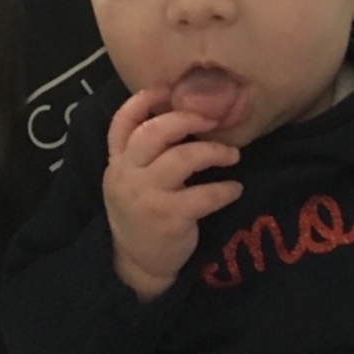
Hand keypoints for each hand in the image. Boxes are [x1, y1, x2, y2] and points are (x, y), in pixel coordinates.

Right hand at [103, 87, 241, 300]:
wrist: (137, 263)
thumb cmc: (142, 210)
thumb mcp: (130, 178)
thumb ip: (145, 151)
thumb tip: (183, 112)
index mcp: (118, 160)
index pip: (122, 122)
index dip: (144, 100)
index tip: (170, 90)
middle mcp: (127, 174)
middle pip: (154, 132)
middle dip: (187, 120)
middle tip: (213, 121)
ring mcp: (146, 196)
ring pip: (182, 158)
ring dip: (214, 152)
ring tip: (233, 155)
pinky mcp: (168, 218)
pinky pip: (204, 195)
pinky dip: (225, 189)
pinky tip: (234, 189)